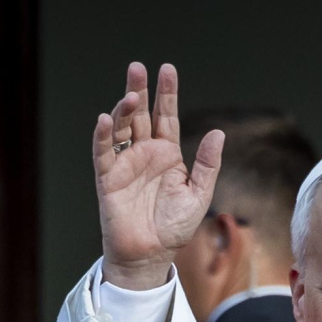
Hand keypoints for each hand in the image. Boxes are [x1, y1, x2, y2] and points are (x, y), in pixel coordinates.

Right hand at [96, 62, 224, 289]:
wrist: (151, 254)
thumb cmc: (174, 228)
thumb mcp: (199, 195)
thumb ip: (207, 165)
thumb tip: (218, 133)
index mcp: (167, 155)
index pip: (166, 116)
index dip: (166, 94)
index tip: (167, 70)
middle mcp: (144, 154)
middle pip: (140, 115)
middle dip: (139, 90)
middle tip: (138, 67)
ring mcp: (125, 164)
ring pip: (121, 128)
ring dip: (123, 109)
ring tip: (132, 94)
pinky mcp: (108, 178)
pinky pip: (103, 152)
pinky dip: (104, 135)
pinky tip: (106, 119)